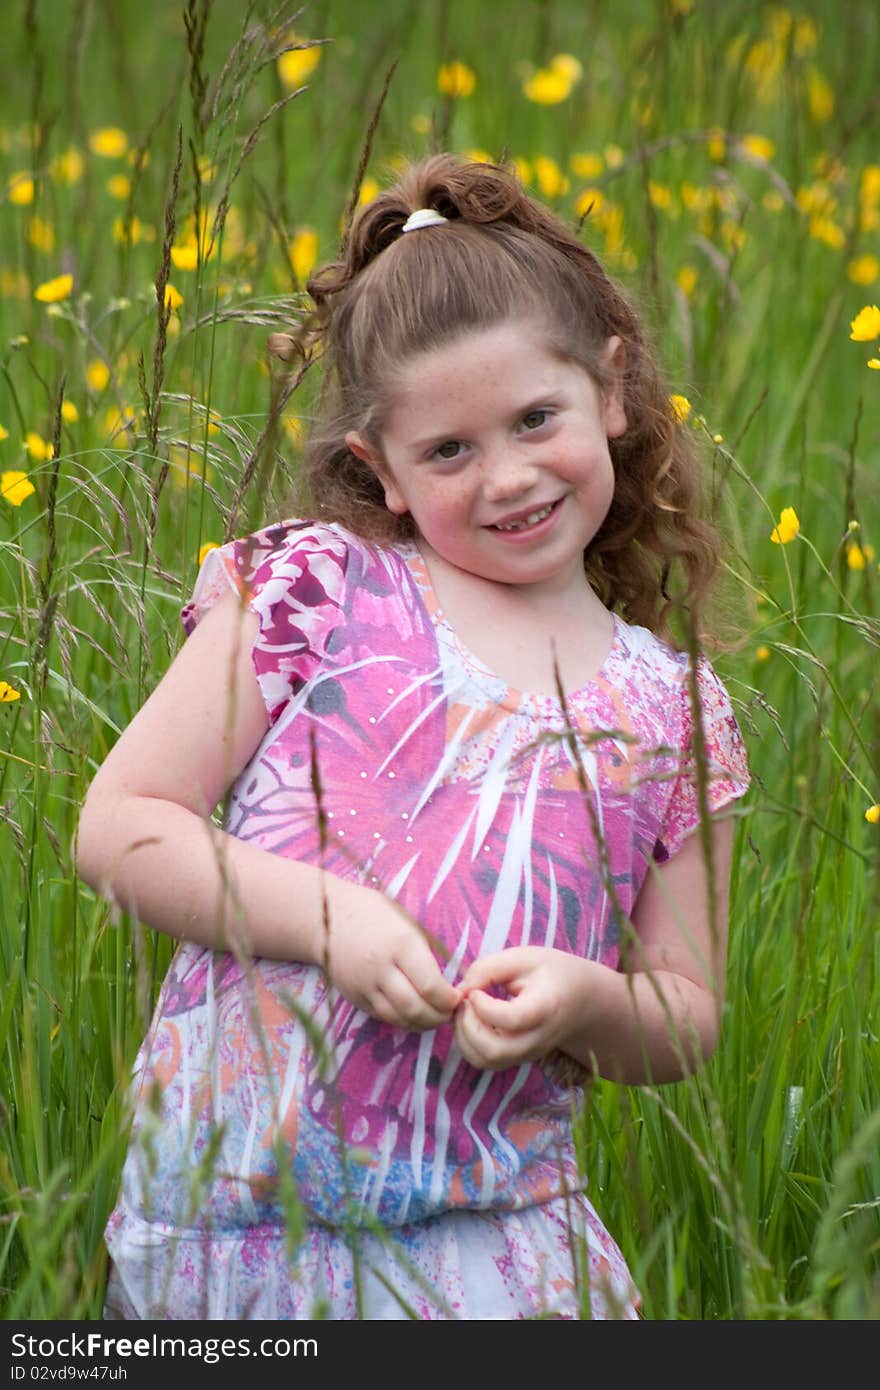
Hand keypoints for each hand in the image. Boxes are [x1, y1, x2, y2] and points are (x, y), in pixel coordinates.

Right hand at [319, 877, 460, 1030]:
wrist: (327, 916)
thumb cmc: (375, 913)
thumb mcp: (407, 923)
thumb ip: (425, 954)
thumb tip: (449, 983)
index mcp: (401, 944)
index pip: (431, 986)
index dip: (449, 999)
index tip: (457, 997)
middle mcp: (381, 968)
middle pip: (415, 1008)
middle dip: (438, 1017)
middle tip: (449, 1013)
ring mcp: (364, 985)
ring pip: (398, 1018)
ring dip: (421, 1024)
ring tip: (434, 1017)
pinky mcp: (353, 996)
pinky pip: (381, 1016)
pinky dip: (401, 1020)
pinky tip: (412, 1014)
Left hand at [454, 947, 592, 1070]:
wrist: (581, 1000)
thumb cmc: (551, 973)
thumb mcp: (524, 957)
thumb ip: (488, 968)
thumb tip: (460, 990)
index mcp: (546, 1007)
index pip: (512, 1019)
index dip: (484, 1006)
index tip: (476, 990)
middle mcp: (537, 1038)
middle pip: (494, 1050)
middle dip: (468, 1025)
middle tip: (465, 1000)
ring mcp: (528, 1054)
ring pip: (485, 1061)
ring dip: (464, 1036)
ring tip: (466, 1010)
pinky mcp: (517, 1059)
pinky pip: (485, 1062)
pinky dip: (468, 1044)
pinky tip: (472, 1020)